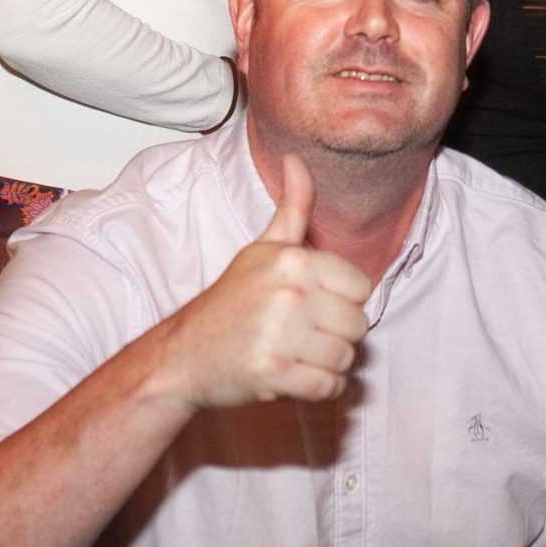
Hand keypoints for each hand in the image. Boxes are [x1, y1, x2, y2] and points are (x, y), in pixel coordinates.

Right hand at [152, 155, 372, 410]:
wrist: (184, 354)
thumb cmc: (232, 300)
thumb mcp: (262, 248)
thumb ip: (292, 206)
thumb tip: (296, 158)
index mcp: (293, 260)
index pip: (361, 286)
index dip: (343, 299)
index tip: (314, 304)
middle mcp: (290, 294)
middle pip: (358, 324)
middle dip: (337, 334)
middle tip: (304, 334)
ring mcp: (281, 335)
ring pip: (346, 357)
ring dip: (328, 363)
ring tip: (298, 354)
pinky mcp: (274, 374)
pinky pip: (329, 387)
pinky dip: (320, 388)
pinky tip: (297, 376)